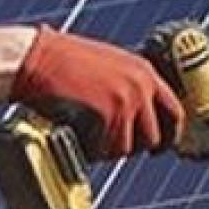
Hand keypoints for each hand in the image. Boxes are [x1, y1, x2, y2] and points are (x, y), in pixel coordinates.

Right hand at [10, 26, 182, 158]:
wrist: (34, 58)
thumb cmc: (60, 62)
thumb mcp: (104, 66)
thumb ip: (126, 86)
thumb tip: (135, 117)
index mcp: (143, 71)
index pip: (174, 111)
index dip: (169, 134)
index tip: (159, 147)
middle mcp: (141, 86)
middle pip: (153, 137)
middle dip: (132, 147)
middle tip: (111, 146)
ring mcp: (125, 101)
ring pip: (127, 148)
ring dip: (107, 149)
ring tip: (87, 137)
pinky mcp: (106, 115)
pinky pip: (105, 149)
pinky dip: (91, 150)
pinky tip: (78, 137)